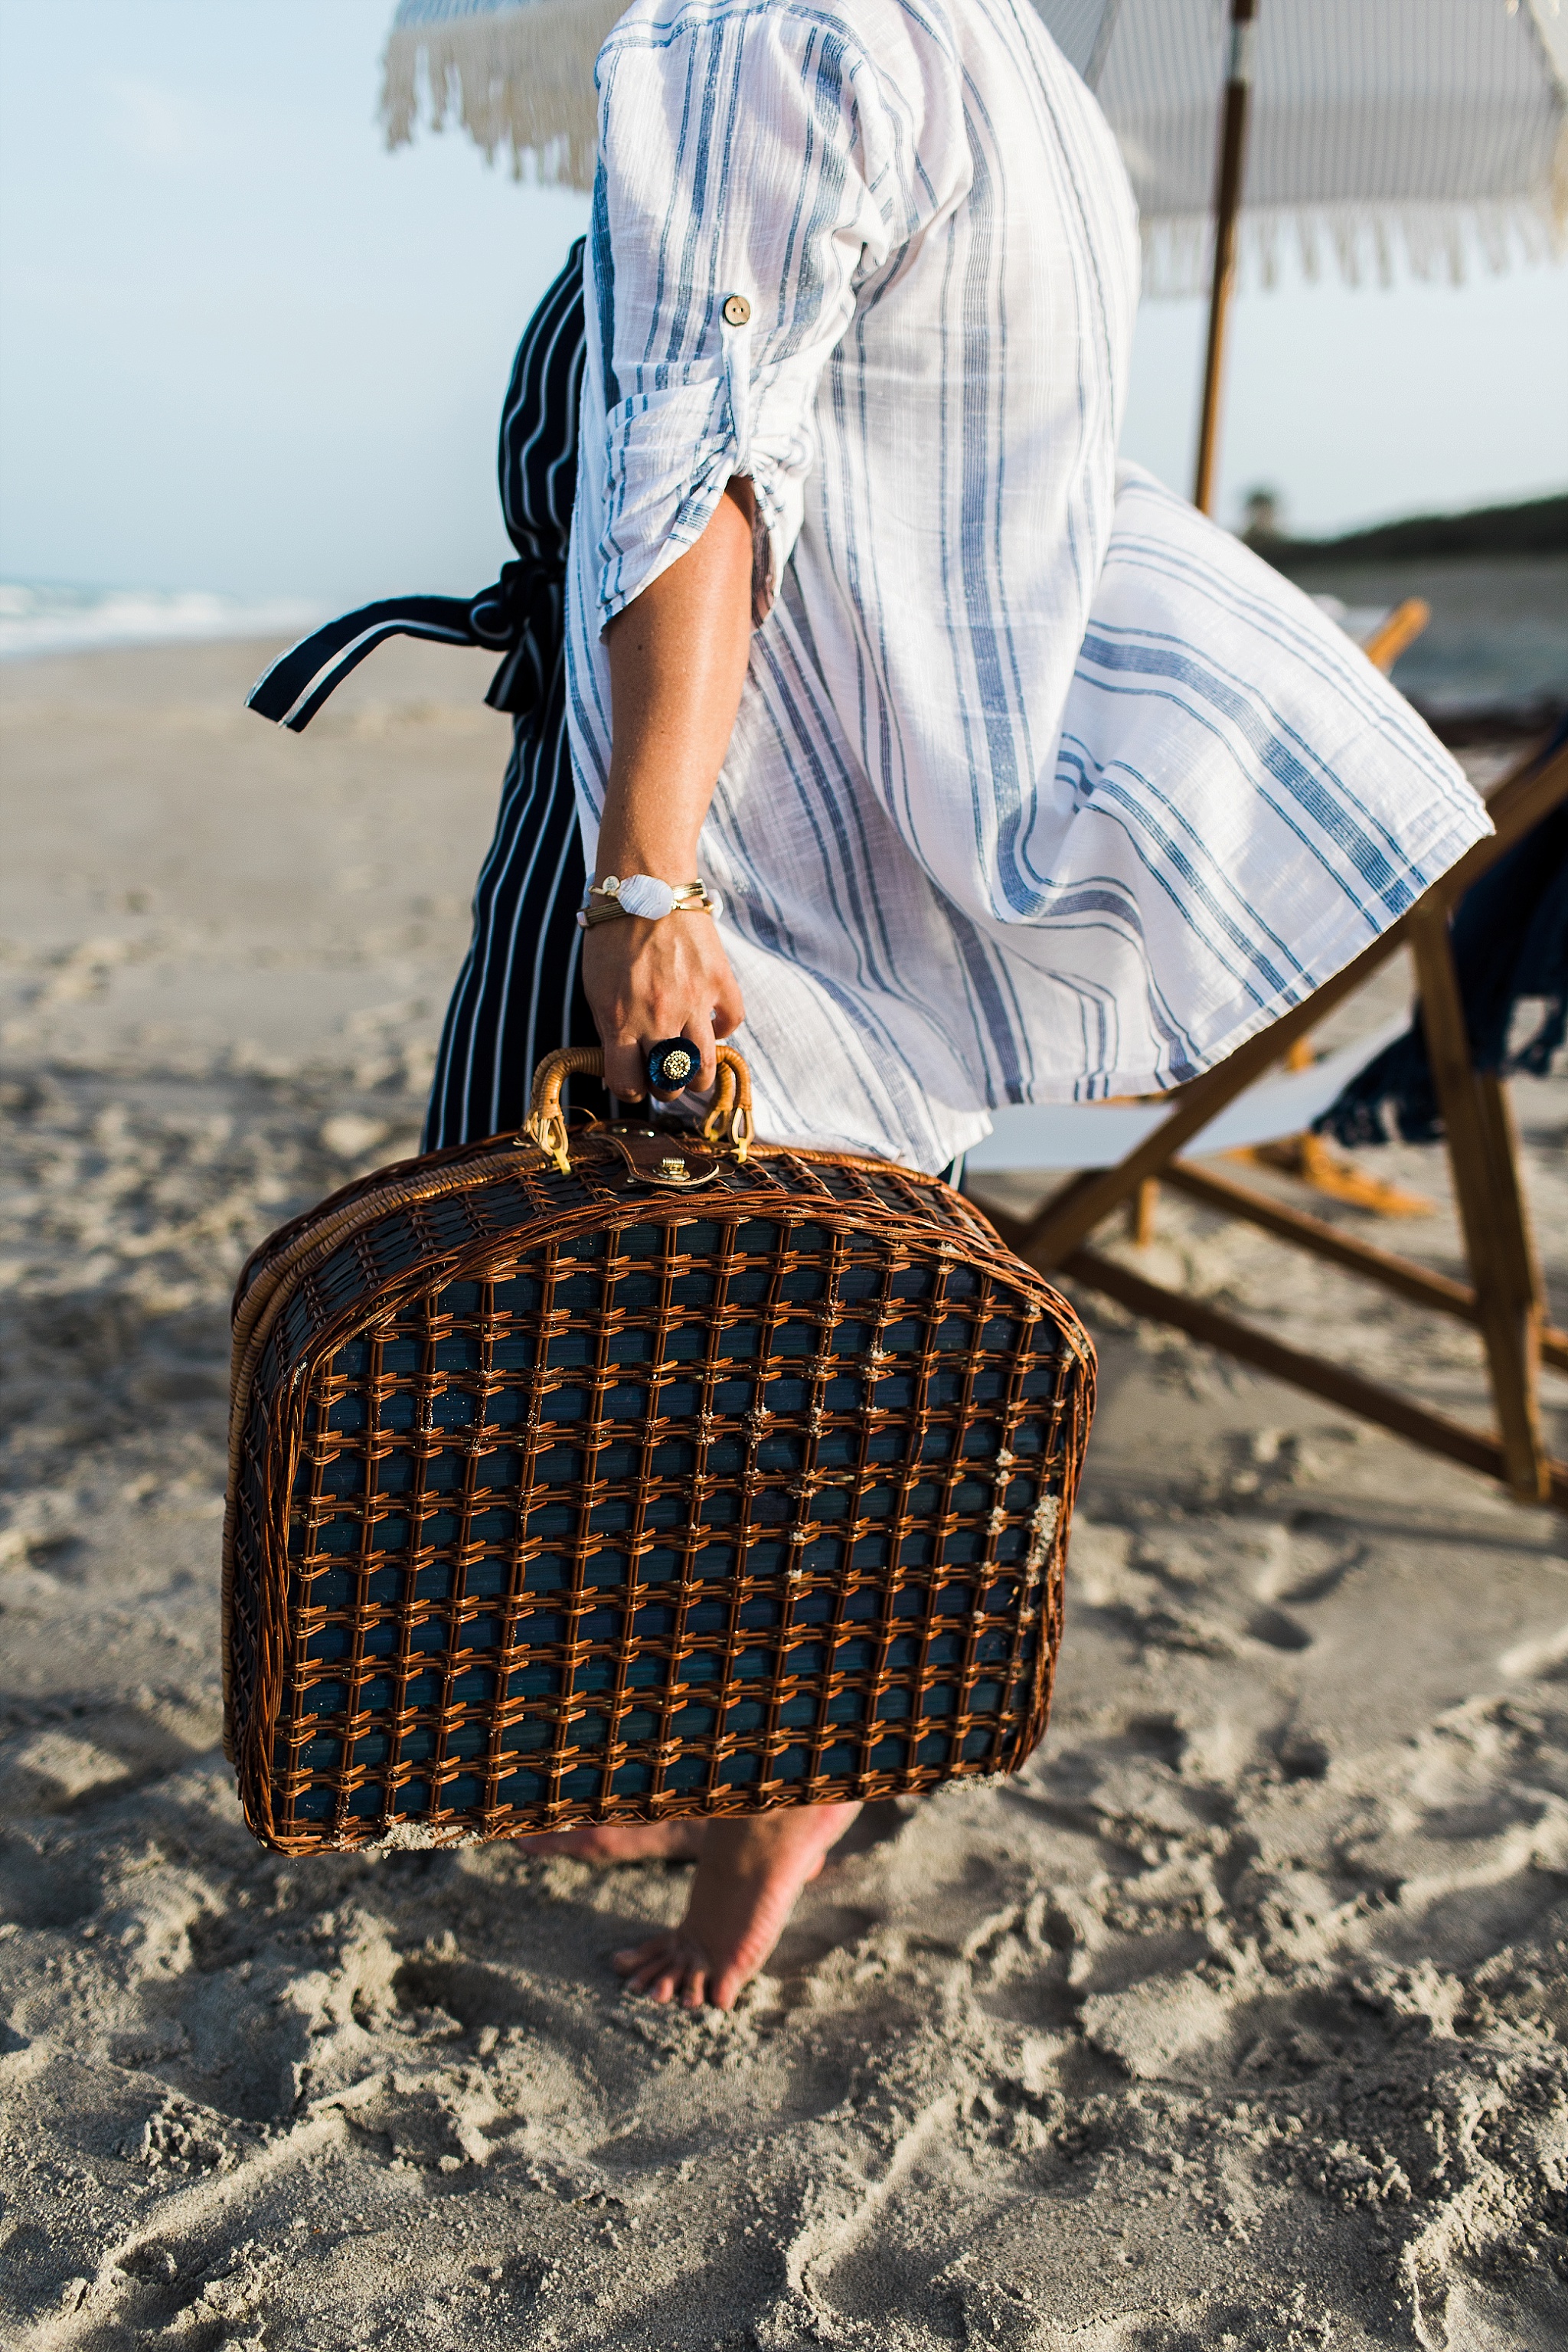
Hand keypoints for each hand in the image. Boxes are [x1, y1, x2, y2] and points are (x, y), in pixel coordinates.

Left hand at [581, 911, 743, 1099]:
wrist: (645, 885)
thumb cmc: (613, 935)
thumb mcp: (595, 986)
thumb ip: (609, 1026)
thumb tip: (620, 1061)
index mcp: (620, 1021)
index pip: (628, 1084)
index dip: (631, 1089)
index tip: (634, 1082)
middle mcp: (658, 1018)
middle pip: (669, 1083)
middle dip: (666, 1088)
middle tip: (664, 1078)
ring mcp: (693, 1001)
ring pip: (704, 1067)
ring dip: (697, 1075)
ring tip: (692, 1068)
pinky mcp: (719, 981)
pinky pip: (731, 1024)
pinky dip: (723, 1030)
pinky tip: (710, 1022)